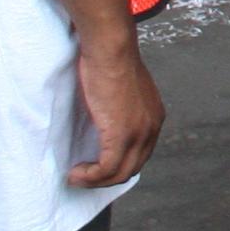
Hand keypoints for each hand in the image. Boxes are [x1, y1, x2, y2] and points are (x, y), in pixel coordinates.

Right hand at [65, 34, 161, 188]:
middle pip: (131, 168)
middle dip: (105, 178)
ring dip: (94, 181)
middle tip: (82, 175)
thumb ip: (119, 108)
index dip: (117, 165)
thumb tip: (104, 121)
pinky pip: (106, 169)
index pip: (140, 154)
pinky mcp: (121, 134)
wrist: (110, 49)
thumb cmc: (109, 62)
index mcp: (154, 117)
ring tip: (76, 176)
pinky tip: (75, 172)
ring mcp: (139, 132)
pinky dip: (89, 176)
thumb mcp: (120, 90)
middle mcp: (152, 127)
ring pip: (119, 173)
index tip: (95, 166)